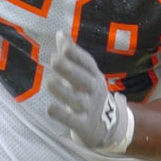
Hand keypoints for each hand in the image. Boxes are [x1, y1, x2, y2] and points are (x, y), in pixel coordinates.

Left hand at [46, 31, 133, 153]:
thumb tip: (60, 32)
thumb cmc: (90, 94)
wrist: (111, 128)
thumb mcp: (84, 74)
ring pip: (77, 100)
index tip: (64, 46)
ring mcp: (90, 109)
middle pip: (84, 79)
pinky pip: (73, 120)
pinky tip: (50, 108)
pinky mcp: (85, 126)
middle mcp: (94, 91)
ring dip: (63, 91)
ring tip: (49, 82)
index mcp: (95, 76)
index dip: (76, 54)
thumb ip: (71, 54)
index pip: (87, 63)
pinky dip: (62, 115)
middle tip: (54, 60)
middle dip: (70, 70)